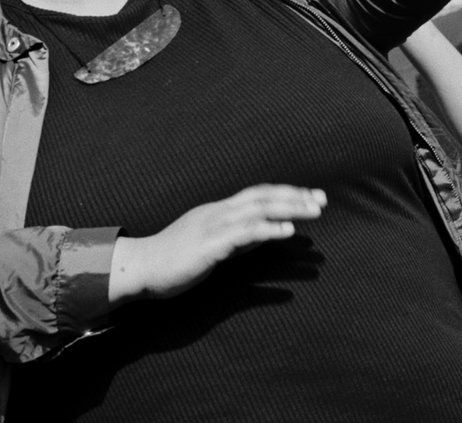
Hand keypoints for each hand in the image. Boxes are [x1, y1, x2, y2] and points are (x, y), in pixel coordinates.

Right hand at [108, 183, 325, 304]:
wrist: (139, 269)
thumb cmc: (173, 261)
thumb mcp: (212, 245)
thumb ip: (238, 239)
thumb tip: (265, 235)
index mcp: (218, 211)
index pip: (258, 194)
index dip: (286, 193)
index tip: (312, 196)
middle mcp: (218, 212)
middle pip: (263, 195)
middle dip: (295, 195)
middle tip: (322, 199)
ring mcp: (213, 225)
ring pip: (258, 209)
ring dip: (290, 208)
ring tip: (315, 211)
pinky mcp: (210, 244)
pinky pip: (245, 233)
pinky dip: (270, 229)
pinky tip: (289, 231)